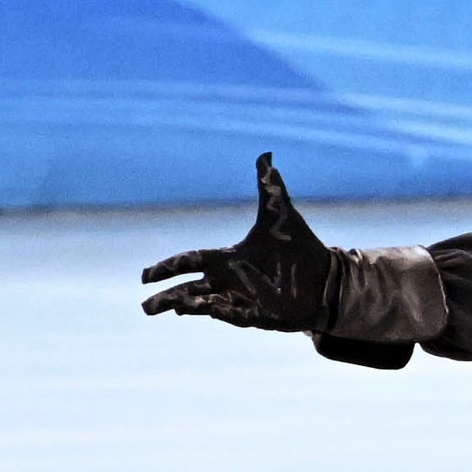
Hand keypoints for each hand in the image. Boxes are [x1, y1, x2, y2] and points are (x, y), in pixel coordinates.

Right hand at [141, 153, 340, 331]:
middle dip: (168, 297)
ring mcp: (243, 300)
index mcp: (228, 258)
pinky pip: (236, 315)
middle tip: (146, 308)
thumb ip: (269, 187)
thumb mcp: (281, 214)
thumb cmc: (299, 247)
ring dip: (190, 306)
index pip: (190, 261)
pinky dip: (222, 312)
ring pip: (208, 306)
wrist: (326, 275)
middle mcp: (230, 281)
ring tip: (172, 307)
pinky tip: (209, 310)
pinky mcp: (259, 315)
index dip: (168, 267)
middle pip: (190, 290)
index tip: (145, 276)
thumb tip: (266, 155)